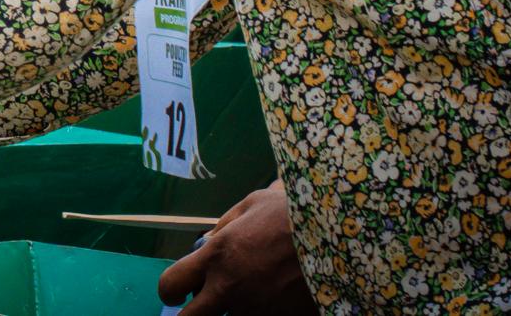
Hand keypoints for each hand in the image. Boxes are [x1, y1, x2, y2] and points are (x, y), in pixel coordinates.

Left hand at [154, 183, 313, 315]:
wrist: (341, 235)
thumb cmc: (293, 213)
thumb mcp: (251, 205)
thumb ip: (224, 227)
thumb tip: (205, 243)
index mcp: (217, 256)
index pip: (171, 285)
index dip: (169, 291)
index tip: (176, 292)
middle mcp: (231, 288)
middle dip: (192, 314)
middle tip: (200, 307)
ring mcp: (257, 309)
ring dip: (235, 309)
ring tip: (254, 288)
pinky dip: (264, 310)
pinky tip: (276, 296)